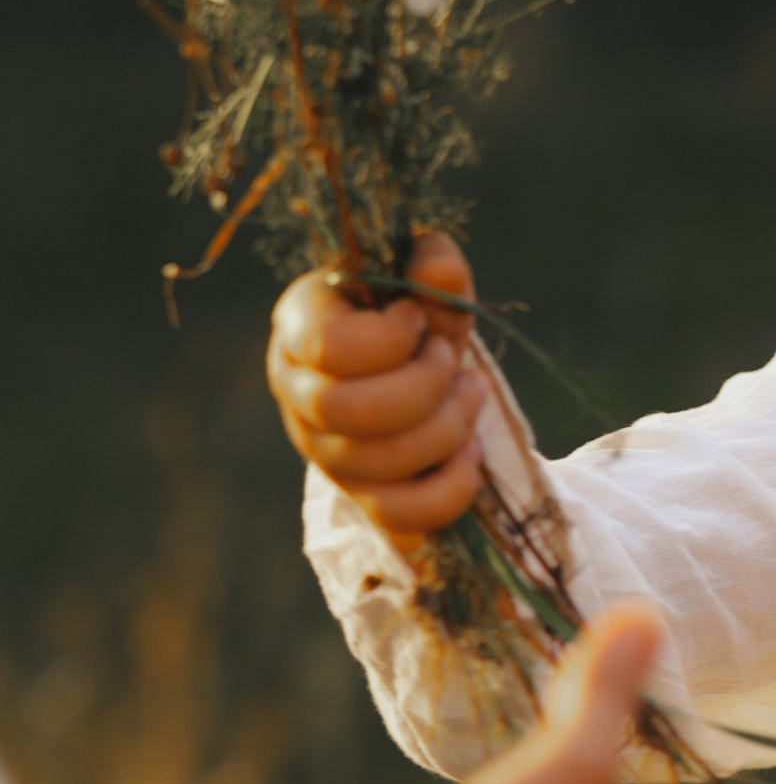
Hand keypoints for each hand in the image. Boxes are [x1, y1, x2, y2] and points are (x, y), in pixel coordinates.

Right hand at [267, 231, 487, 548]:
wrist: (422, 375)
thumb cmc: (418, 321)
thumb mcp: (427, 285)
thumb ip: (433, 266)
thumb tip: (443, 270)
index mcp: (298, 328)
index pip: (328, 348)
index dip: (391, 338)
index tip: (418, 319)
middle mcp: (297, 392)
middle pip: (348, 411)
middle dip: (424, 386)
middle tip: (452, 360)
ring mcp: (323, 451)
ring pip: (378, 463)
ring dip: (448, 427)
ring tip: (470, 393)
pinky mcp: (360, 497)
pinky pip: (400, 517)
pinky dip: (450, 488)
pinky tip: (468, 454)